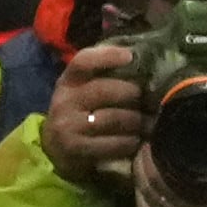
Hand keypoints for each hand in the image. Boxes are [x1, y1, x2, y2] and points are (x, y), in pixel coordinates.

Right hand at [43, 41, 145, 190]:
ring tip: (149, 122)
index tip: (130, 56)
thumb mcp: (82, 90)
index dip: (107, 56)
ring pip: (111, 118)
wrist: (56, 150)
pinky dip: (128, 142)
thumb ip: (103, 75)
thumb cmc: (80, 114)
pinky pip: (111, 144)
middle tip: (150, 99)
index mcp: (68, 81)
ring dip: (136, 121)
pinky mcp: (75, 149)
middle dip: (131, 93)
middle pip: (103, 90)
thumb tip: (136, 58)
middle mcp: (64, 101)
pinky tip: (136, 141)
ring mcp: (68, 126)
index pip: (83, 61)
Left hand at [135, 123, 206, 206]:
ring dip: (140, 173)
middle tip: (149, 139)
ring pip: (146, 195)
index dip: (156, 154)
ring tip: (144, 154)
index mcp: (203, 197)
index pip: (166, 175)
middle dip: (145, 159)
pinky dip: (141, 193)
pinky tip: (142, 180)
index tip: (157, 134)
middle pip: (150, 182)